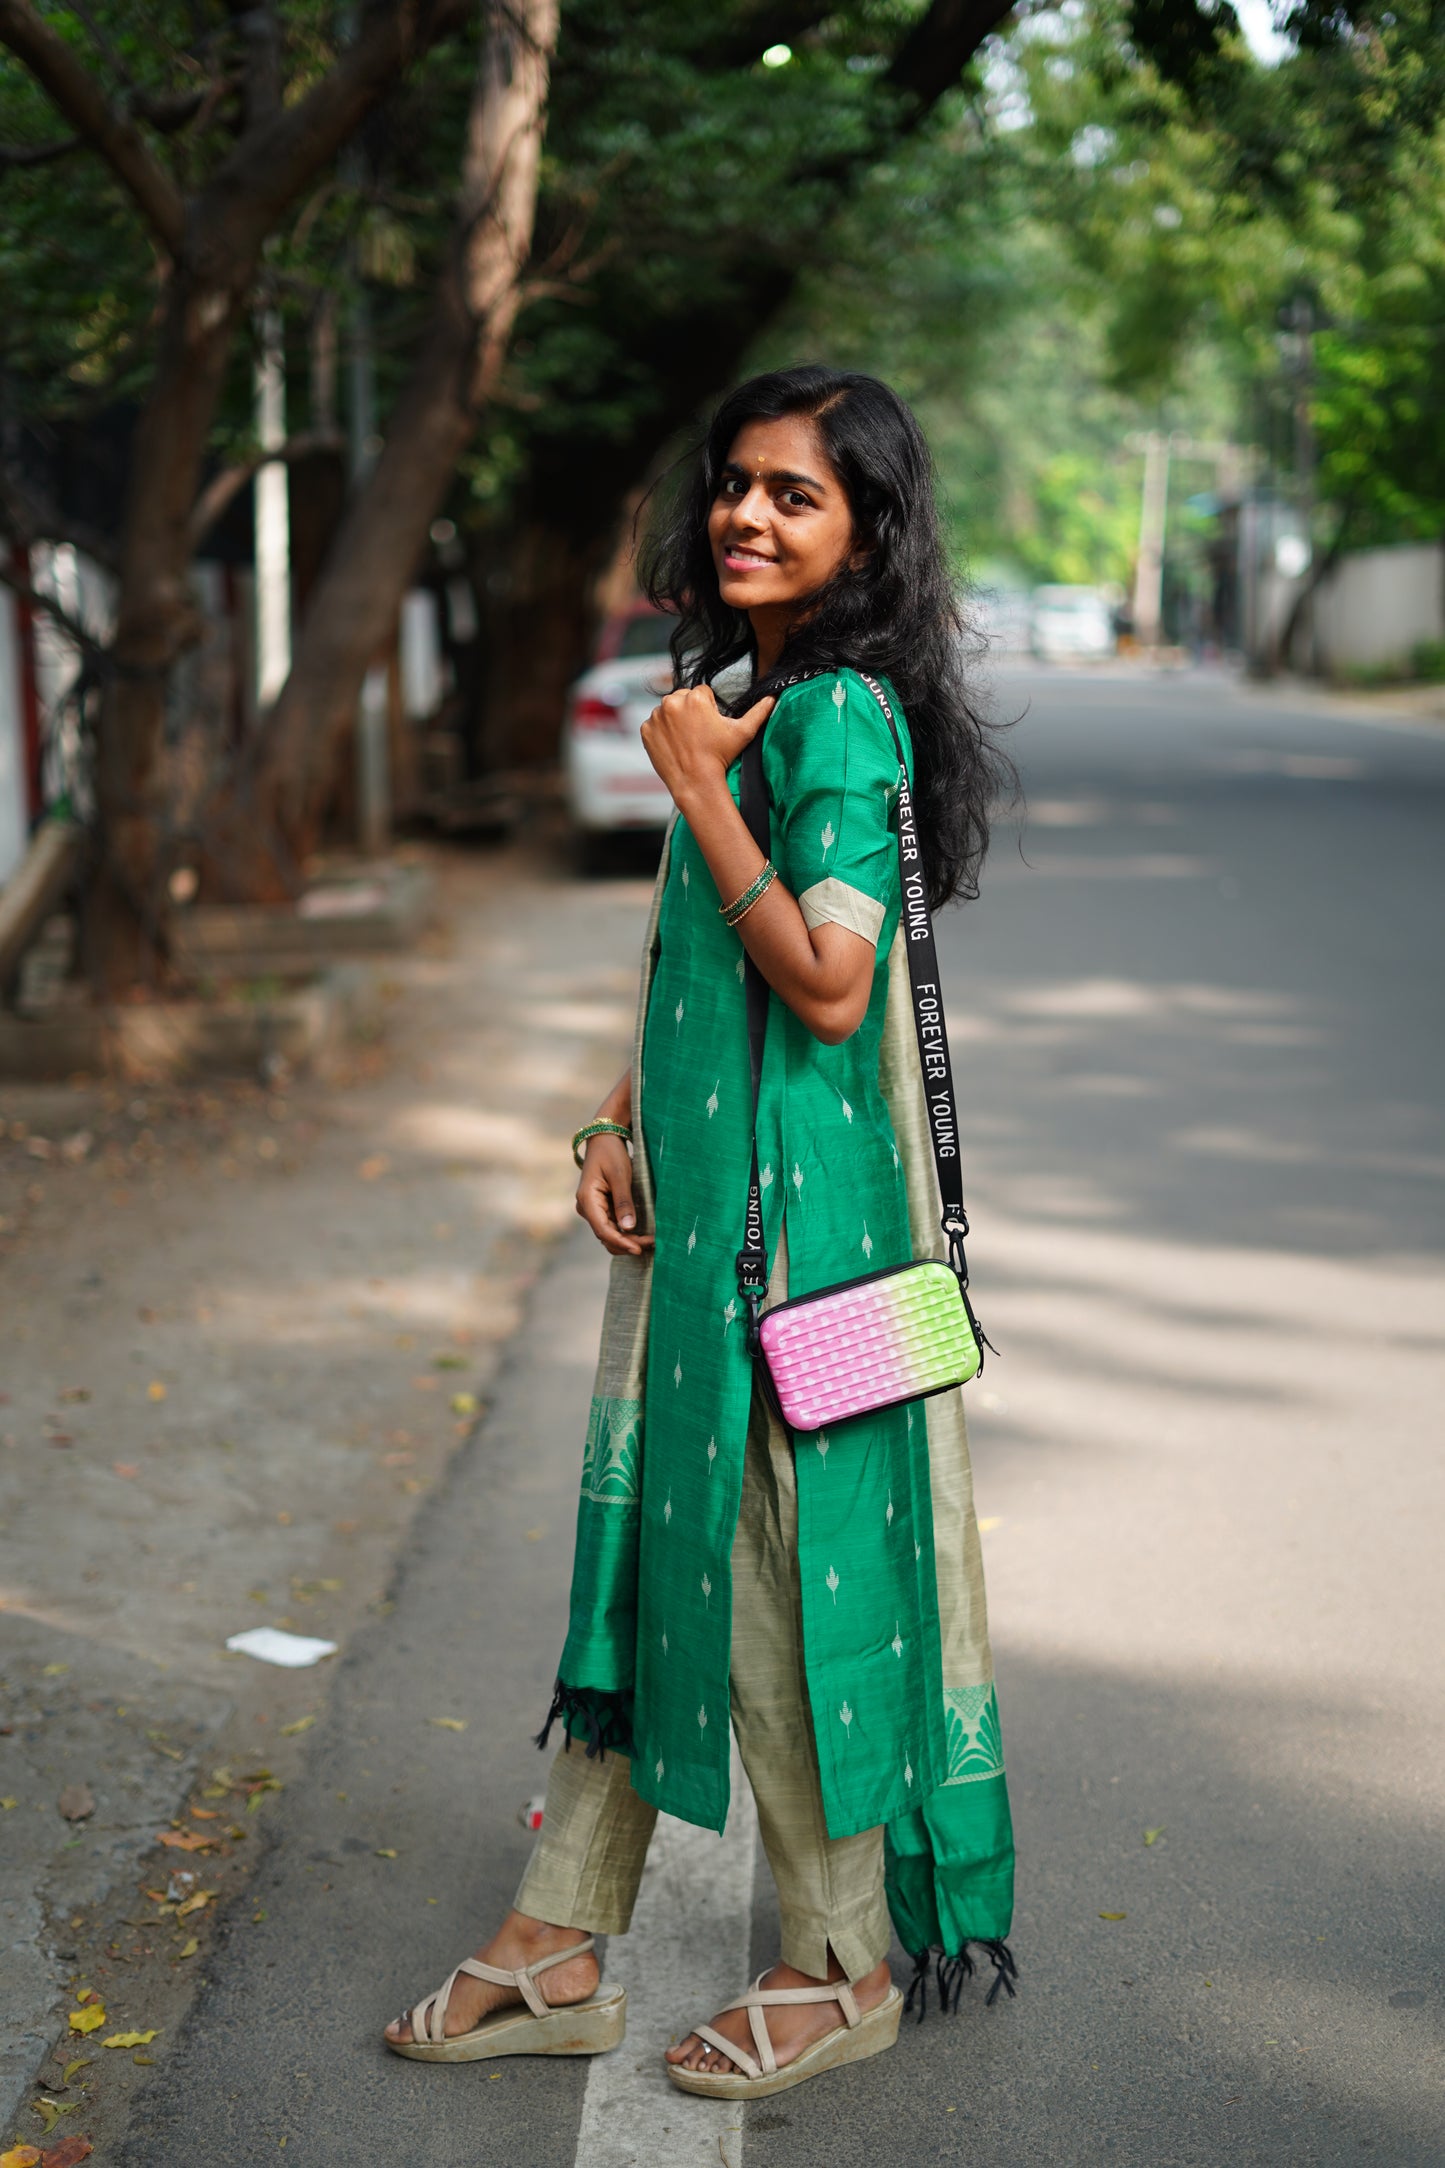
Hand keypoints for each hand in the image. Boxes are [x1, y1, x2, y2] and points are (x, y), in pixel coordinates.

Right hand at [575, 1133, 653, 1256]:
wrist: (604, 1140)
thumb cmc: (611, 1154)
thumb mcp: (619, 1175)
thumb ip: (623, 1201)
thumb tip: (628, 1228)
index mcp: (587, 1200)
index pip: (603, 1230)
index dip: (621, 1242)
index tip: (638, 1248)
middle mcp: (587, 1209)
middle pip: (606, 1236)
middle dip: (628, 1243)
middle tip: (652, 1244)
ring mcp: (594, 1210)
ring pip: (609, 1234)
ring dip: (628, 1241)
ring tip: (650, 1242)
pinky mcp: (603, 1209)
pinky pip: (613, 1226)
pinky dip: (627, 1233)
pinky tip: (643, 1235)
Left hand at [640, 685, 774, 808]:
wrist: (696, 782)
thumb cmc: (721, 757)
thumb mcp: (743, 732)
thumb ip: (759, 712)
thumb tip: (772, 697)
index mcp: (695, 697)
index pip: (703, 694)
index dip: (709, 710)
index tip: (710, 727)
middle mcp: (672, 702)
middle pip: (684, 699)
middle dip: (691, 712)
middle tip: (699, 735)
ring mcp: (656, 716)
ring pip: (669, 711)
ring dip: (676, 721)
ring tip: (687, 741)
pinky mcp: (646, 730)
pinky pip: (655, 725)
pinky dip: (662, 733)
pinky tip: (674, 746)